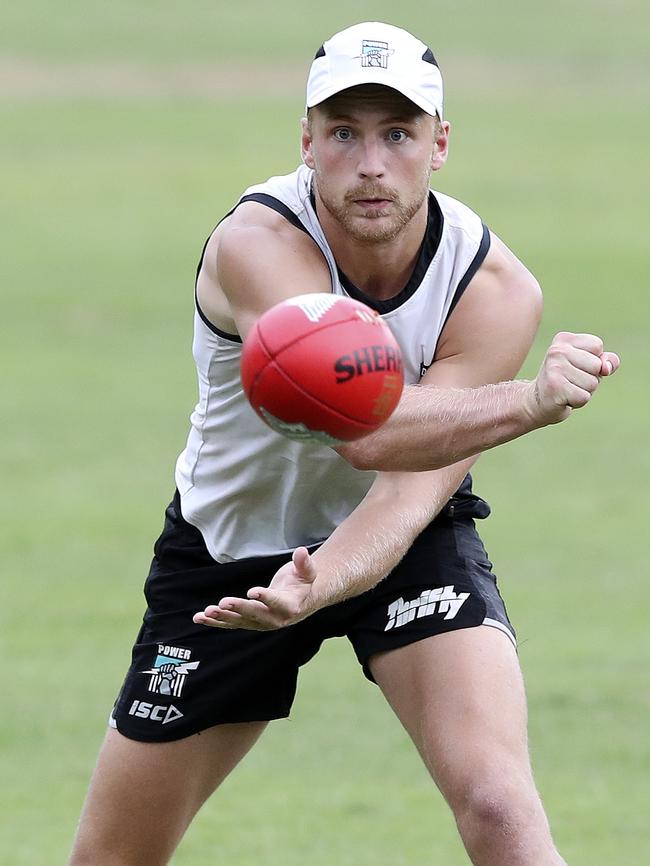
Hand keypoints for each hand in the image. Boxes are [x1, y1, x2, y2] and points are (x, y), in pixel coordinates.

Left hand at [192, 547, 318, 630]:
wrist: (301, 601)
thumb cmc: (302, 583)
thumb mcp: (307, 572)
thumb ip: (304, 563)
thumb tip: (301, 551)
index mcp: (289, 605)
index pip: (276, 602)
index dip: (265, 597)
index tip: (253, 592)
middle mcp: (274, 619)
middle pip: (254, 614)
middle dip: (238, 608)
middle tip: (222, 603)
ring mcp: (260, 623)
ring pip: (239, 622)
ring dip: (221, 618)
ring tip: (206, 612)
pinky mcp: (249, 622)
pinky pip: (231, 623)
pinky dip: (215, 621)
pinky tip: (200, 617)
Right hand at [526, 332, 619, 424]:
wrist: (538, 402)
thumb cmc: (568, 380)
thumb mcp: (589, 365)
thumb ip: (606, 360)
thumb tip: (605, 368)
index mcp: (564, 339)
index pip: (597, 346)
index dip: (594, 360)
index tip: (576, 366)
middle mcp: (557, 351)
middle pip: (597, 365)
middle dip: (591, 378)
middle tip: (571, 380)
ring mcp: (554, 368)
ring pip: (592, 383)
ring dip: (584, 391)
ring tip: (567, 389)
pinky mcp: (555, 387)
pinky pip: (584, 397)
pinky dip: (577, 402)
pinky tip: (564, 399)